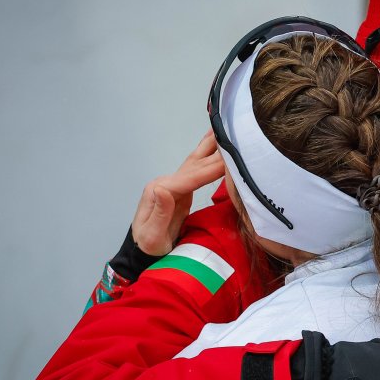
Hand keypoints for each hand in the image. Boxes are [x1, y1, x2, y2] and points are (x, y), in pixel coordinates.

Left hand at [131, 130, 224, 255]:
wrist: (142, 253)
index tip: (230, 160)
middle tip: (237, 136)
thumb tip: (161, 187)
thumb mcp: (152, 236)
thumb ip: (159, 213)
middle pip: (195, 164)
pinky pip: (198, 168)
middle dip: (216, 151)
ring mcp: (173, 184)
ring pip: (195, 161)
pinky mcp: (181, 189)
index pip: (190, 178)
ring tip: (225, 126)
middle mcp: (165, 183)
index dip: (211, 169)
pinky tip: (216, 143)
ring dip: (211, 145)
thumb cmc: (149, 248)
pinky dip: (208, 154)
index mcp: (160, 192)